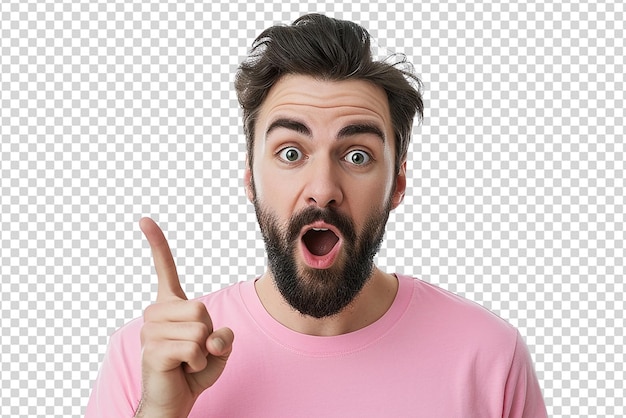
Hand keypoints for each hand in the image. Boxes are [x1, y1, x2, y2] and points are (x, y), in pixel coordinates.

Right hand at [135, 217, 233, 417]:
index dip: (157, 244)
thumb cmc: (194, 371)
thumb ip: (223, 335)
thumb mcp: (218, 347)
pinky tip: (183, 370)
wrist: (174, 400)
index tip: (144, 219)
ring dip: (204, 352)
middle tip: (194, 351)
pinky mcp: (152, 350)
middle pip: (201, 308)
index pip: (165, 269)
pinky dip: (199, 364)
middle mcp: (154, 313)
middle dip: (209, 334)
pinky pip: (194, 349)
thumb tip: (212, 338)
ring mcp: (149, 331)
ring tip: (187, 361)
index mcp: (169, 305)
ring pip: (200, 329)